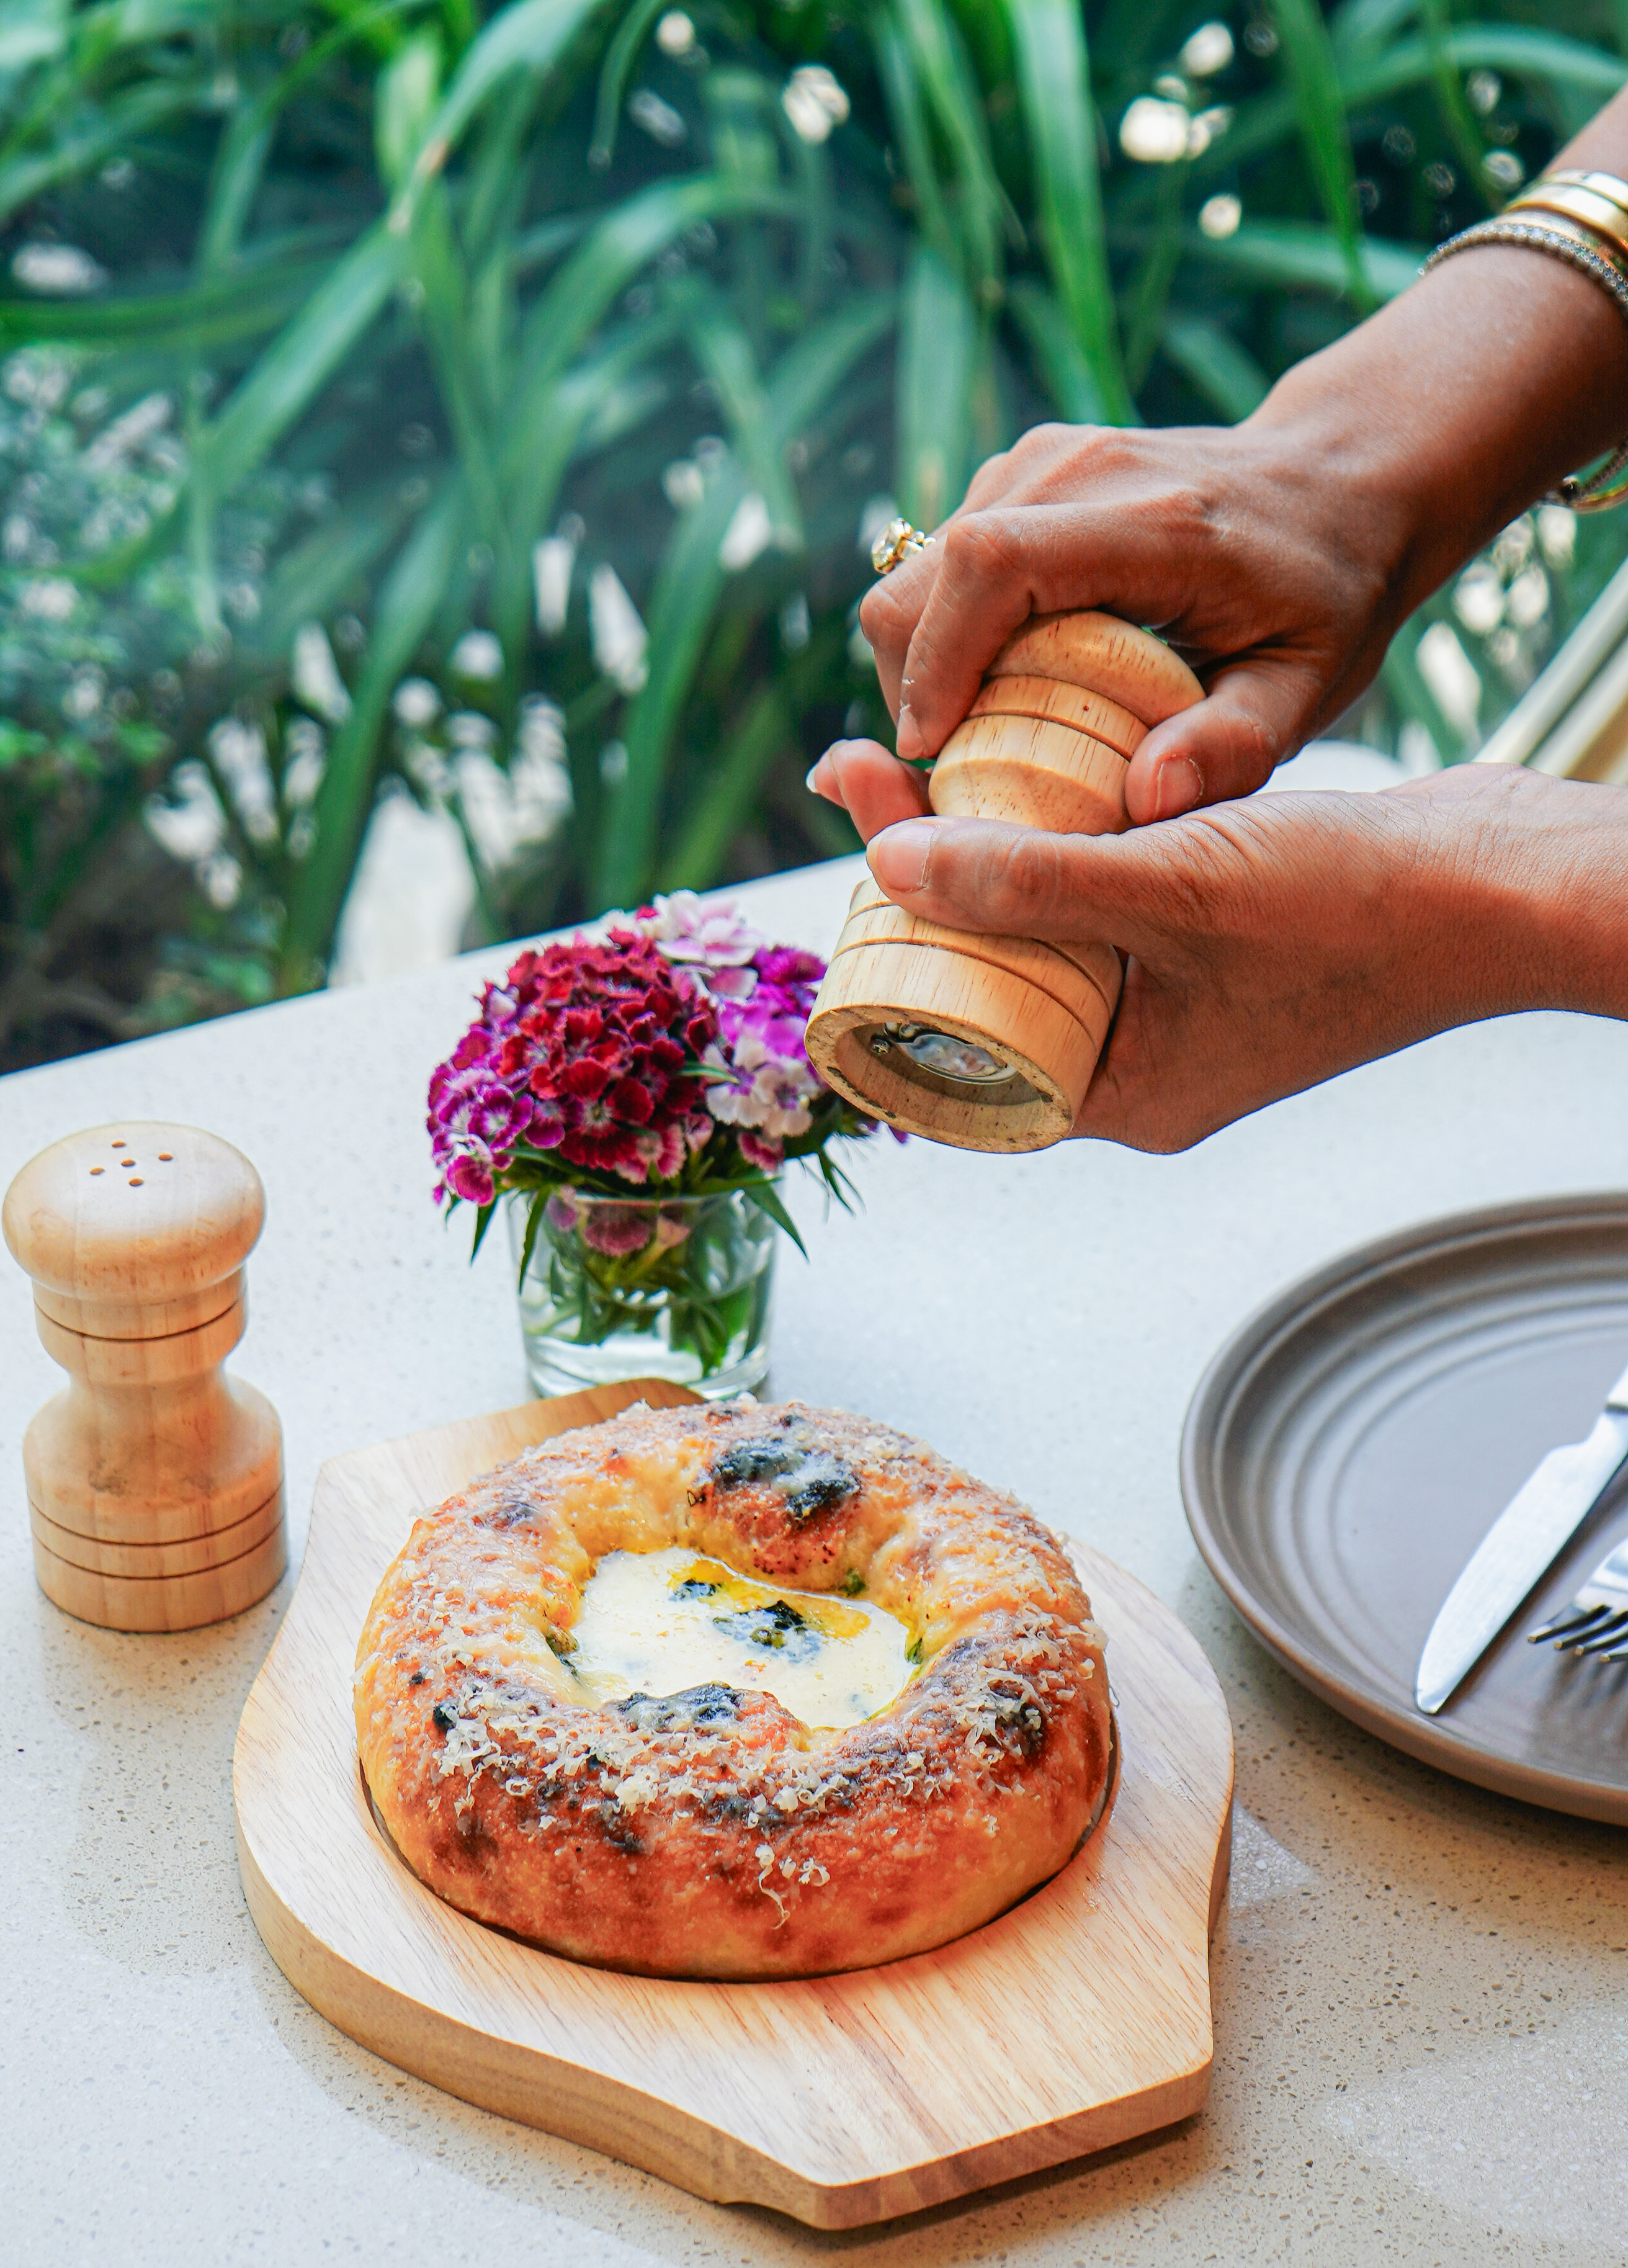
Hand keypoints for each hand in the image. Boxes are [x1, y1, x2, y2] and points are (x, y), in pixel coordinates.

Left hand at [824, 762, 1627, 1151]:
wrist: (1505, 877)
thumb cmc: (1359, 907)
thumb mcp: (1171, 889)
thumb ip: (1027, 883)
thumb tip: (887, 862)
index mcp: (1126, 1093)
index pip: (959, 1050)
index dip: (887, 961)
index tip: (846, 856)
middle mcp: (1144, 1060)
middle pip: (989, 978)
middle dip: (922, 885)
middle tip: (864, 778)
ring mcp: (1180, 1004)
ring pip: (1046, 928)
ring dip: (988, 848)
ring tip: (917, 759)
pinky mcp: (1213, 943)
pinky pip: (1106, 897)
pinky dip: (1064, 838)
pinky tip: (1020, 765)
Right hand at [859, 417, 1406, 822]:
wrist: (1338, 482)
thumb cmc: (1326, 597)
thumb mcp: (1308, 688)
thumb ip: (1235, 748)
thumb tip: (1147, 802)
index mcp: (1152, 523)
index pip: (991, 565)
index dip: (936, 663)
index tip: (932, 752)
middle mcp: (1080, 470)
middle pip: (922, 576)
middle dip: (911, 684)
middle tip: (953, 770)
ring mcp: (1043, 461)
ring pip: (913, 572)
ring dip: (924, 664)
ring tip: (981, 734)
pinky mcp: (1023, 472)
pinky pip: (937, 563)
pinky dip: (944, 634)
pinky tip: (1000, 683)